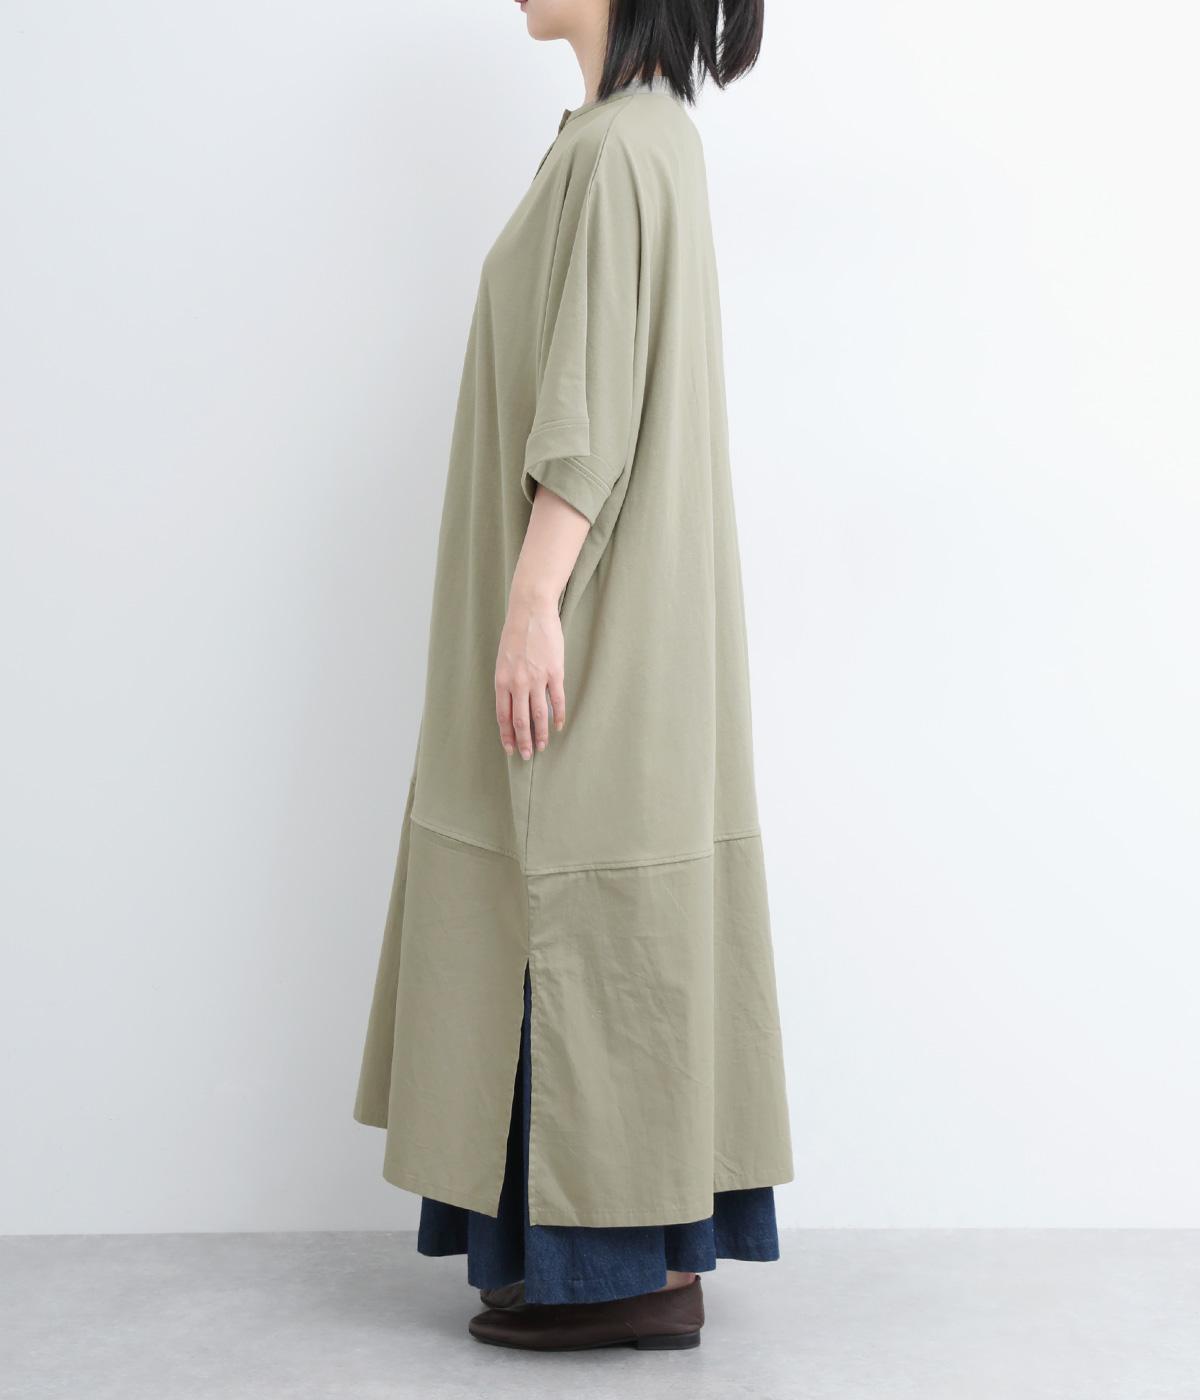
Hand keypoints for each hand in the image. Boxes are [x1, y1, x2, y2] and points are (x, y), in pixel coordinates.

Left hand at [495, 593, 566, 759]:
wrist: (531, 611)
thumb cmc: (515, 633)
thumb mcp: (503, 659)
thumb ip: (507, 682)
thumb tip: (512, 703)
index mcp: (502, 680)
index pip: (503, 715)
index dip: (506, 734)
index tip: (509, 748)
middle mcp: (518, 683)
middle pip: (520, 720)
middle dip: (523, 741)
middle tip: (526, 755)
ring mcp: (537, 679)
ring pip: (539, 715)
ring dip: (540, 734)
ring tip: (541, 747)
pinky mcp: (555, 673)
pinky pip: (557, 700)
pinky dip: (558, 716)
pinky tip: (558, 726)